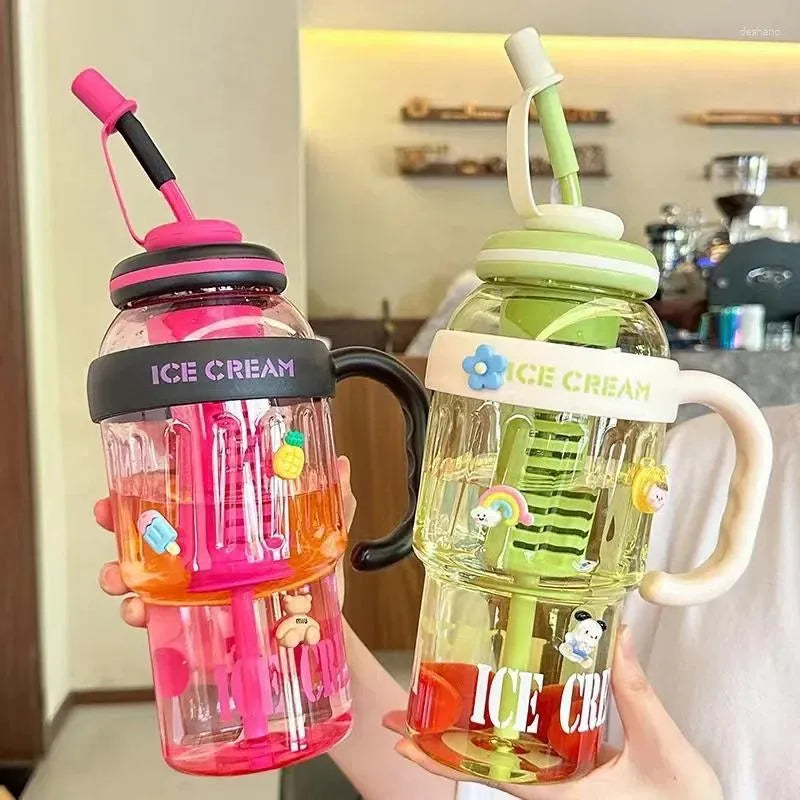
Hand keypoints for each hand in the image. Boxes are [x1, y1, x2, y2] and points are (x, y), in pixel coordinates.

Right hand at [96, 455, 357, 626]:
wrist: (318, 638)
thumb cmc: (315, 581)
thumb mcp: (325, 538)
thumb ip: (333, 503)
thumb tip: (340, 465)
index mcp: (231, 527)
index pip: (186, 496)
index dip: (154, 482)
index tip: (131, 474)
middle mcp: (206, 555)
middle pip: (154, 531)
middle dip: (123, 521)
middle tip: (108, 513)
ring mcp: (195, 589)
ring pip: (146, 574)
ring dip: (122, 572)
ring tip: (118, 575)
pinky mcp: (193, 624)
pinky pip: (159, 619)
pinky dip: (143, 614)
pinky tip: (141, 612)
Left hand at [382, 627, 721, 799]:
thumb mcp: (660, 746)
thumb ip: (635, 692)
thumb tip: (618, 636)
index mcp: (565, 793)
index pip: (493, 775)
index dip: (447, 758)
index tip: (407, 741)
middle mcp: (557, 789)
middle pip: (487, 763)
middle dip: (442, 741)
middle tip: (404, 716)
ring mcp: (565, 779)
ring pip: (508, 755)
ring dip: (470, 732)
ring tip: (435, 706)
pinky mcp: (580, 771)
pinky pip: (536, 749)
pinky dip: (512, 728)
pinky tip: (499, 706)